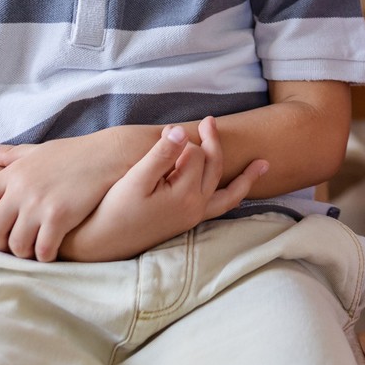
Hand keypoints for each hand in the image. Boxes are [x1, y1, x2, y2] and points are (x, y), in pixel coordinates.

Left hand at [0, 128, 139, 259]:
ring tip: (32, 251)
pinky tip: (51, 253)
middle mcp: (21, 189)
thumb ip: (10, 155)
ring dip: (23, 253)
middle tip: (11, 247)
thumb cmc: (75, 152)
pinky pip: (42, 249)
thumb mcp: (38, 150)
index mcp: (13, 173)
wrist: (110, 154)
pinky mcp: (60, 216)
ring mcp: (39, 204)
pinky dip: (44, 256)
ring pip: (17, 244)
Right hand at [59, 118, 267, 263]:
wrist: (100, 244)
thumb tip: (180, 130)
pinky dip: (234, 195)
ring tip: (263, 164)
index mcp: (185, 194)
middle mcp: (196, 207)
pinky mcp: (188, 222)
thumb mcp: (134, 179)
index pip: (194, 153)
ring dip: (244, 176)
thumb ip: (161, 154)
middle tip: (208, 120)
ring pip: (226, 191)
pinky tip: (241, 191)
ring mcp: (194, 216)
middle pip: (214, 166)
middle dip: (213, 142)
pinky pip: (220, 206)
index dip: (179, 140)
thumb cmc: (112, 210)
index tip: (162, 136)